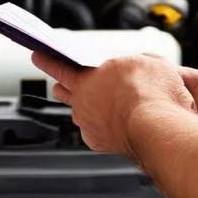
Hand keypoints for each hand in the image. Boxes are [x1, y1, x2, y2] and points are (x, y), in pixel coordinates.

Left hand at [30, 51, 194, 155]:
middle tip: (65, 81)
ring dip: (86, 107)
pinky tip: (113, 121)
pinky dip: (100, 126)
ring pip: (80, 112)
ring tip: (99, 102)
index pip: (58, 66)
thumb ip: (133, 61)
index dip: (46, 60)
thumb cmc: (153, 95)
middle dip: (64, 86)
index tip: (37, 56)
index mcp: (88, 78)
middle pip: (64, 91)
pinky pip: (93, 131)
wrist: (160, 130)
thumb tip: (136, 64)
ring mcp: (90, 124)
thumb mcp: (146, 62)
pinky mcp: (100, 142)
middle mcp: (83, 103)